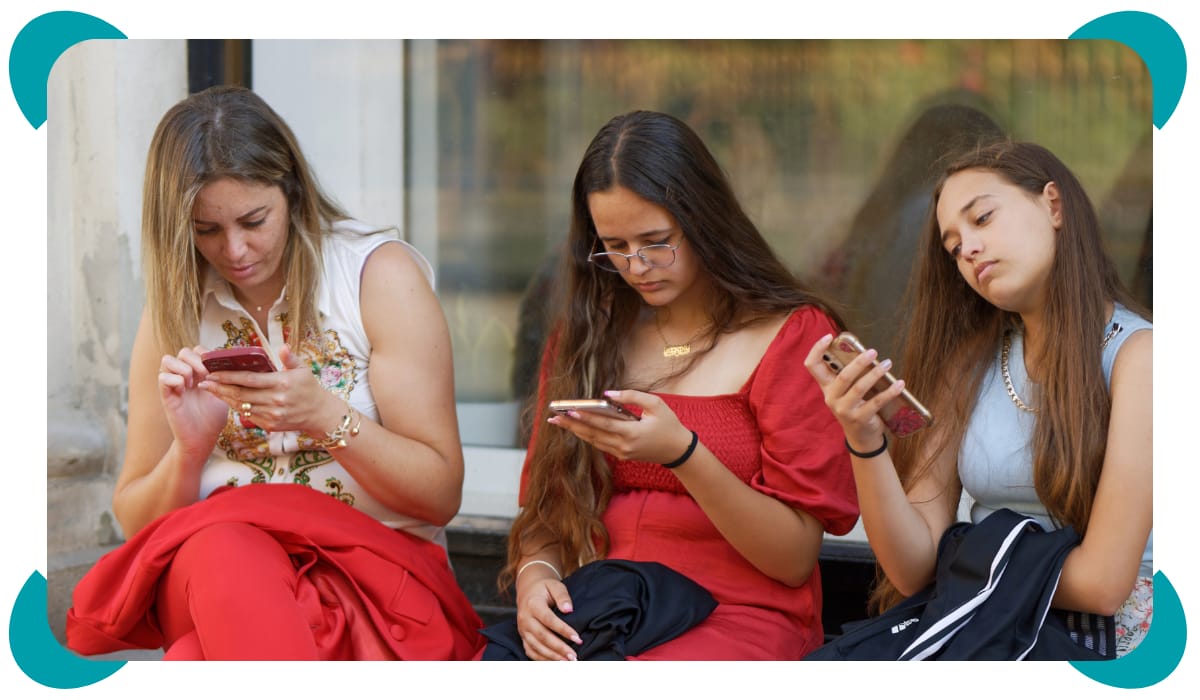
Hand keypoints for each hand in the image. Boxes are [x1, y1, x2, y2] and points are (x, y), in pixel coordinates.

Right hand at [157, 346, 229, 457]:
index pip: (197, 350)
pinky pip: (162, 378)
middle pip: (183, 351)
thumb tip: (235, 362)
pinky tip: (184, 391)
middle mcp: (184, 376)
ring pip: (167, 359)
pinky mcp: (166, 395)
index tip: (217, 368)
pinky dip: (175, 380)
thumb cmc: (213, 417)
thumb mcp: (224, 393)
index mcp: (198, 373)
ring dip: (183, 368)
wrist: (202, 439)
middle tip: (206, 375)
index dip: (206, 355)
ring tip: (193, 384)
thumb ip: (225, 377)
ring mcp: (173, 384)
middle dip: (196, 360)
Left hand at [198, 344, 342, 434]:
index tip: (213, 372)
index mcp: (281, 383)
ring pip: (241, 405)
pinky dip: (235, 407)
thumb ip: (290, 358)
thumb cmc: (310, 388)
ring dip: (224, 398)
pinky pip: (248, 415)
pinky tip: (227, 400)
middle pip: (240, 393)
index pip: (249, 379)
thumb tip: (282, 346)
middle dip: (219, 387)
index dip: (228, 376)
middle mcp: (275, 400)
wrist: (320, 414)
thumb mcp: (303, 369)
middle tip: (204, 382)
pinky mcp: (270, 424)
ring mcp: (272, 414)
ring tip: (211, 390)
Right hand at [515, 566, 580, 660]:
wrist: (528, 589)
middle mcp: (525, 618)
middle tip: (574, 656)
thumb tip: (569, 609)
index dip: (563, 630)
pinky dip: (542, 659)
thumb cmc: (544, 588)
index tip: (578, 638)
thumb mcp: (555, 585)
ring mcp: (522, 629)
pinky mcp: (523, 636)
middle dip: (559, 648)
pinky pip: (530, 651)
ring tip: (567, 661)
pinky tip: (555, 662)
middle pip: (542, 636)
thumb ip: (562, 596)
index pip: (549, 620)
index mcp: (533, 604)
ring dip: (552, 656)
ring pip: (536, 646)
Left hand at [548, 390, 693, 464]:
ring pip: (593, 441)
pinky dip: (586, 436)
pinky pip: (599, 445)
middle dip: (572, 425)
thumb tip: (609, 394)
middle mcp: (624, 446)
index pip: (604, 424)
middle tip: (553, 417)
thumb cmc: (668, 424)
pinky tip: (575, 428)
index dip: (585, 418)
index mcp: (632, 433)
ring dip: (575, 431)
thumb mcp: (656, 405)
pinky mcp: (621, 456)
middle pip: (592, 434)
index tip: (569, 411)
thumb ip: (632, 397)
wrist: (677, 450)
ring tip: (558, 422)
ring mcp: (621, 453)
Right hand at [803, 333, 901, 451]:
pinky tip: (899, 384)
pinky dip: (889, 392)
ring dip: (876, 374)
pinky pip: (876, 402)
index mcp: (826, 387)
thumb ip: (847, 374)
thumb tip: (865, 350)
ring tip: (888, 363)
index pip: (812, 366)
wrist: (861, 436)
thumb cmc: (854, 406)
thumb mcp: (844, 392)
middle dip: (859, 362)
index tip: (829, 336)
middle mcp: (831, 398)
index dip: (817, 350)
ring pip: (859, 388)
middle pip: (842, 376)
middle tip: (873, 352)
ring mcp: (844, 410)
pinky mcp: (860, 419)